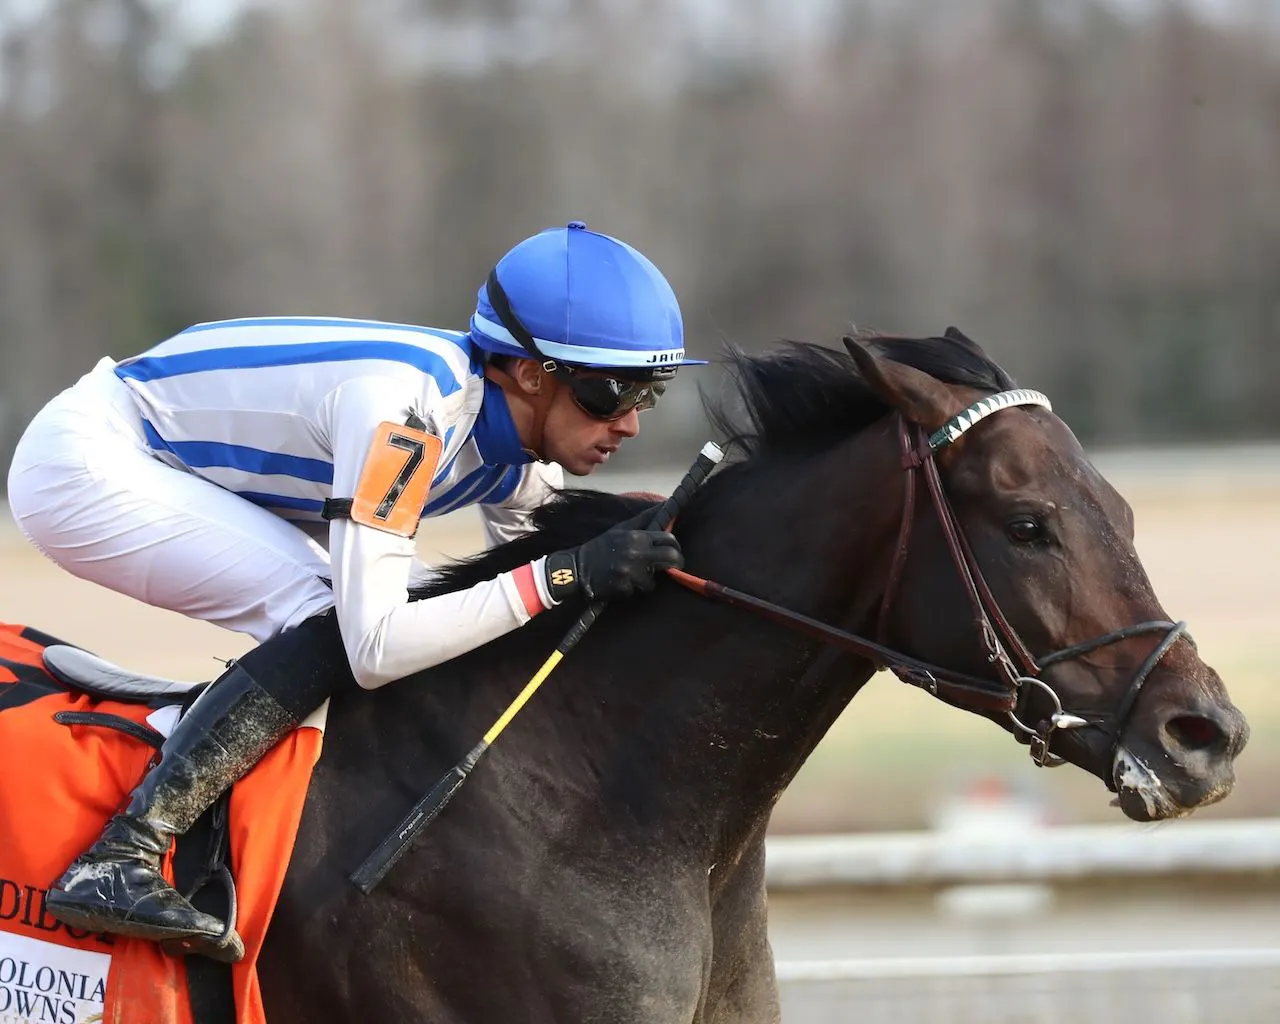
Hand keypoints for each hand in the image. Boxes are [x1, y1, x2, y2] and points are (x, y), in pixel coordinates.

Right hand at [544, 517, 683, 602]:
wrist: (578, 568)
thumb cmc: (602, 547)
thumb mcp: (622, 529)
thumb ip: (645, 519)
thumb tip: (666, 505)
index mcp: (636, 537)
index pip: (668, 539)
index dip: (675, 546)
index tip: (675, 551)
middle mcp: (636, 553)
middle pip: (671, 557)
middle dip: (676, 563)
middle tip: (674, 567)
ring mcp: (631, 572)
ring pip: (655, 579)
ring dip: (648, 580)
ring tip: (636, 575)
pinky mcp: (625, 588)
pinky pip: (640, 591)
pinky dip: (634, 589)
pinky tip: (623, 582)